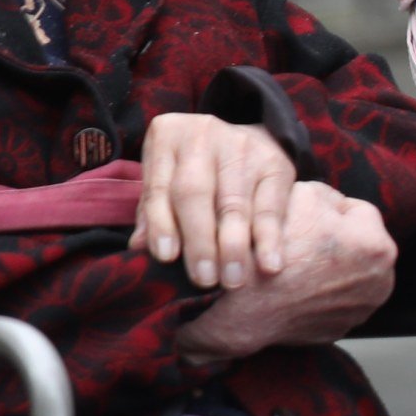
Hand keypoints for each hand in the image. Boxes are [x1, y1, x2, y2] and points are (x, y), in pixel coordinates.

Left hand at [135, 110, 303, 291]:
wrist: (246, 142)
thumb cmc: (195, 170)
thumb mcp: (167, 179)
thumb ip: (154, 211)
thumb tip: (140, 249)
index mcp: (166, 136)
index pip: (160, 187)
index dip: (162, 224)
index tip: (167, 258)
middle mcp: (202, 135)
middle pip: (195, 192)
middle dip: (199, 239)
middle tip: (203, 278)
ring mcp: (242, 146)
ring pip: (234, 204)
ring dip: (233, 247)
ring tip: (232, 280)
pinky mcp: (275, 163)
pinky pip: (272, 208)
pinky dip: (270, 240)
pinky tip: (270, 266)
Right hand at [168, 181, 397, 364]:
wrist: (242, 304)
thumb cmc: (271, 247)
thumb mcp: (300, 196)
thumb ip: (327, 195)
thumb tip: (335, 202)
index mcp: (378, 247)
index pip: (360, 212)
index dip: (330, 209)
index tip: (307, 216)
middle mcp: (381, 283)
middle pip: (360, 246)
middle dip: (337, 239)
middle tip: (303, 238)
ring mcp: (362, 310)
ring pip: (349, 274)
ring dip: (331, 266)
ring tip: (298, 262)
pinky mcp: (342, 329)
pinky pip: (334, 301)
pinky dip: (321, 292)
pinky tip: (296, 286)